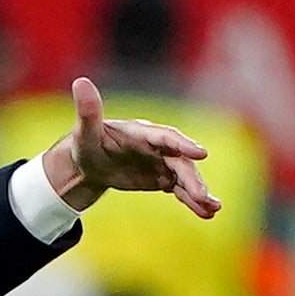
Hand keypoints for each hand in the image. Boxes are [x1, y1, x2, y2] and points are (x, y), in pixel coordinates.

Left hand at [39, 77, 218, 220]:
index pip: (166, 137)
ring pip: (185, 178)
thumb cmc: (87, 142)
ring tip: (213, 208)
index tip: (201, 153)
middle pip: (180, 163)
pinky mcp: (162, 178)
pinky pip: (180, 191)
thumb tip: (80, 81)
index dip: (183, 145)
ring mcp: (162, 163)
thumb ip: (88, 110)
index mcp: (142, 132)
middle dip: (193, 179)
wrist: (90, 162)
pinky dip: (192, 202)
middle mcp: (158, 146)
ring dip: (199, 192)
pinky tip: (206, 214)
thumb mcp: (85, 130)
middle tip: (204, 197)